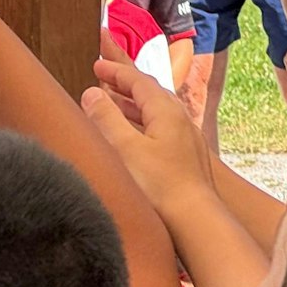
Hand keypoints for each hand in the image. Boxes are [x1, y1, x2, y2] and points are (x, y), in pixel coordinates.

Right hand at [81, 51, 217, 216]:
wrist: (195, 221)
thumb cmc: (161, 186)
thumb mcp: (124, 147)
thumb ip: (105, 117)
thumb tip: (92, 93)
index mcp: (167, 111)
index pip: (138, 80)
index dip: (115, 71)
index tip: (96, 64)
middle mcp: (180, 120)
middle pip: (151, 92)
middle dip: (125, 83)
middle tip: (104, 77)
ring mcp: (186, 140)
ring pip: (156, 111)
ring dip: (132, 104)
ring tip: (112, 103)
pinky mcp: (186, 159)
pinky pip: (160, 129)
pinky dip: (142, 122)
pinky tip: (132, 136)